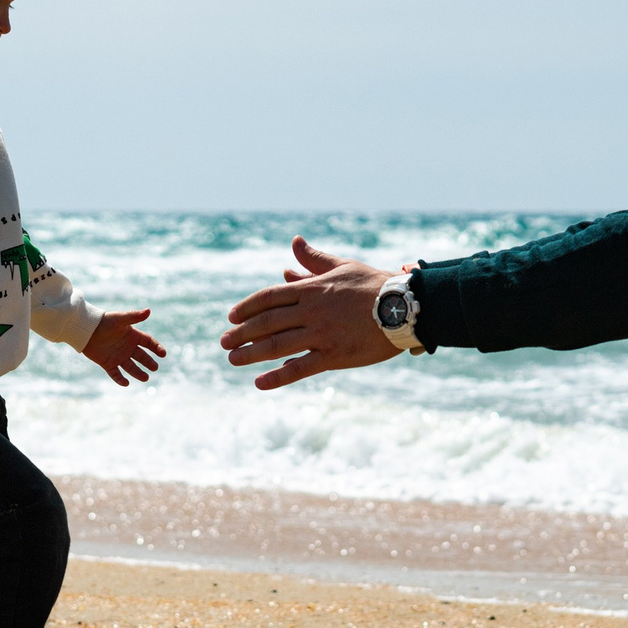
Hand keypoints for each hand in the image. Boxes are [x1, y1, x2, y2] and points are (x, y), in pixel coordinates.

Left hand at [81, 309, 166, 385]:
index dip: (156, 348)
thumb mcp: (120, 319)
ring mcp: (118, 356)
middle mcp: (127, 347)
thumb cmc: (104, 321)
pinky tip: (126, 383)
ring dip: (138, 373)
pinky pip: (115, 374)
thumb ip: (134, 316)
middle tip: (154, 368)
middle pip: (142, 357)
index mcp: (132, 336)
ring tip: (145, 378)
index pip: (149, 343)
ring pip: (131, 367)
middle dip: (149, 363)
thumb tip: (149, 311)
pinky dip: (120, 379)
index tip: (162, 354)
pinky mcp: (108, 363)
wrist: (86, 329)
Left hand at [220, 237, 399, 389]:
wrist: (404, 307)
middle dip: (242, 333)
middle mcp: (311, 311)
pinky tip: (259, 383)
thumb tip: (294, 244)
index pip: (269, 297)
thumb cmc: (374, 285)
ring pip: (277, 345)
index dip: (247, 307)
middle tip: (224, 342)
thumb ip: (314, 259)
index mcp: (311, 289)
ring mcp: (321, 334)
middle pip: (266, 322)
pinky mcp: (334, 356)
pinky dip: (277, 377)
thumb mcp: (342, 266)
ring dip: (251, 353)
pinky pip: (299, 368)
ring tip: (233, 359)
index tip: (231, 317)